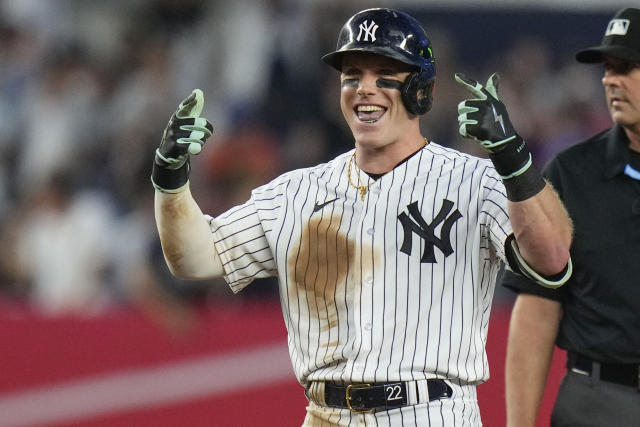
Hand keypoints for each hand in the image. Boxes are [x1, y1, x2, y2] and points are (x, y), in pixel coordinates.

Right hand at [152, 89, 212, 191]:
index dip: (190, 101)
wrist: (168, 156)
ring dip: (201, 141)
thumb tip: (198, 91)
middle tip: (208, 133)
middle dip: (206, 129)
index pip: (183, 107)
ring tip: (198, 143)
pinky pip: (192, 146)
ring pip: (197, 136)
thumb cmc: (179, 136)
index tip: (196, 95)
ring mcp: (173, 136)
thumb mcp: (185, 122)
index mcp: (177, 117)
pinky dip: (197, 148)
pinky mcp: (174, 147)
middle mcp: (173, 125)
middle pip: (199, 124)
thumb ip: (192, 108)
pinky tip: (195, 150)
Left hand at [454, 72, 544, 201]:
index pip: (476, 88)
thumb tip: (495, 75)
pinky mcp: (480, 127)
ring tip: (478, 129)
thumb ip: (493, 90)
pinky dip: (466, 134)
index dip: (465, 81)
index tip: (455, 75)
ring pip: (461, 119)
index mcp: (489, 99)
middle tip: (476, 122)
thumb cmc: (500, 122)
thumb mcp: (497, 105)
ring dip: (466, 126)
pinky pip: (462, 129)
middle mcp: (487, 105)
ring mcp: (483, 116)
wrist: (505, 141)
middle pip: (461, 107)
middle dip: (465, 115)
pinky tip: (476, 135)